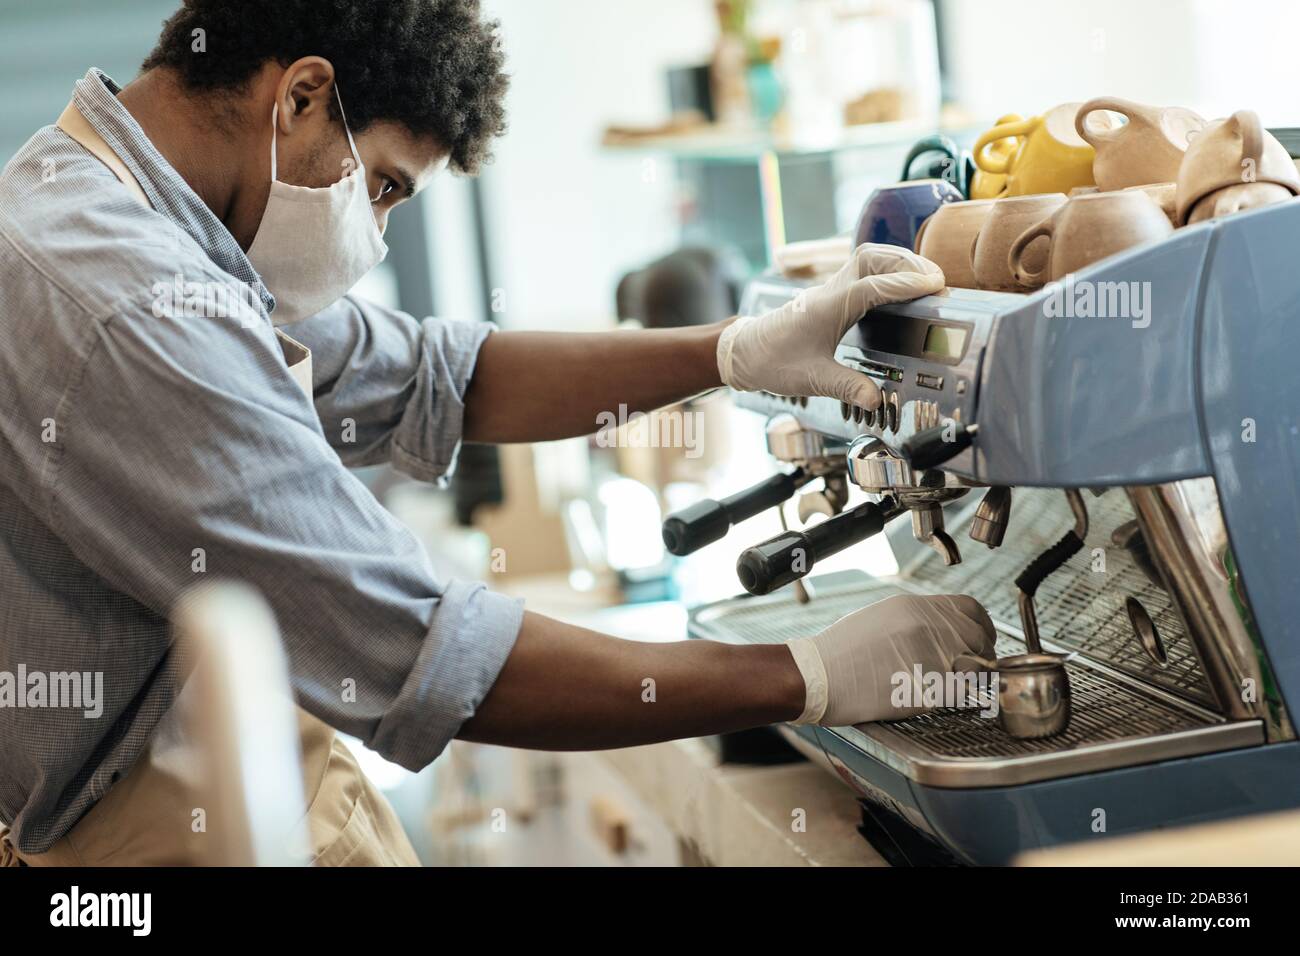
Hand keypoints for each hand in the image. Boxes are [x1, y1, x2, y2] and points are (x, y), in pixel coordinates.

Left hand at [717, 244, 944, 408]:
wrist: (743, 353)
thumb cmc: (773, 361)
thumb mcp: (812, 379)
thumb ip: (847, 387)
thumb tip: (876, 400)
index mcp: (827, 308)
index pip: (872, 286)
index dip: (904, 284)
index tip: (934, 286)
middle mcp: (829, 292)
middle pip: (871, 258)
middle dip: (906, 262)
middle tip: (936, 278)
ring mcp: (829, 290)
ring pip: (866, 258)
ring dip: (897, 261)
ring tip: (925, 277)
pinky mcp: (831, 295)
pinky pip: (862, 270)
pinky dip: (885, 270)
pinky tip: (900, 284)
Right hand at [785, 593, 996, 726]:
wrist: (818, 676)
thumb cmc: (840, 652)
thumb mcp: (880, 617)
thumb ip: (916, 619)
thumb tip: (941, 629)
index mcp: (915, 606)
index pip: (970, 609)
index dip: (982, 626)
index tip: (981, 639)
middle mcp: (928, 626)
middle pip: (979, 638)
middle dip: (982, 654)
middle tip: (972, 668)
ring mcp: (930, 656)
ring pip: (976, 667)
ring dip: (971, 678)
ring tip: (951, 684)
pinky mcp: (929, 687)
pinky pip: (961, 693)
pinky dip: (957, 698)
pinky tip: (937, 697)